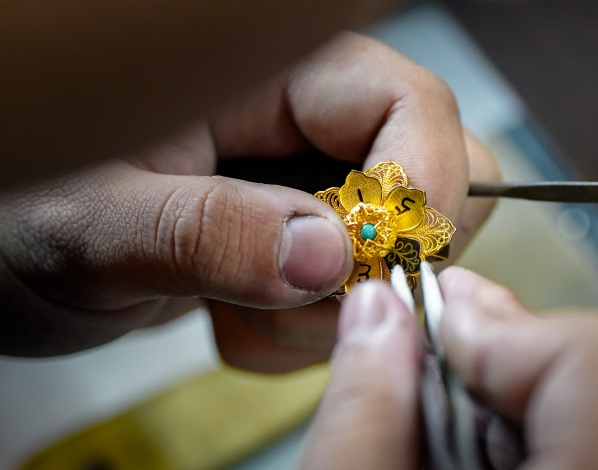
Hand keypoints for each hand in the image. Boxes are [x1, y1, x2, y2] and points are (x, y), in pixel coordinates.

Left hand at [0, 33, 498, 364]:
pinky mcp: (305, 244)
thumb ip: (205, 232)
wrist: (13, 259)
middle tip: (296, 299)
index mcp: (270, 76)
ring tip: (232, 311)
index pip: (409, 103)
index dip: (418, 186)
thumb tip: (327, 256)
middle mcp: (308, 126)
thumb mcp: (94, 225)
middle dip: (378, 263)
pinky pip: (357, 298)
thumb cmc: (22, 216)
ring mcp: (312, 188)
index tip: (374, 268)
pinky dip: (304, 333)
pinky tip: (233, 317)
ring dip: (328, 311)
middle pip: (432, 176)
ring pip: (399, 251)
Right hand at [299, 268, 597, 469]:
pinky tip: (457, 444)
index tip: (432, 336)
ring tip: (429, 421)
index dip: (500, 328)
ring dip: (488, 383)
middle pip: (584, 359)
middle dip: (483, 349)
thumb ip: (361, 415)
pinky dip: (505, 413)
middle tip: (415, 362)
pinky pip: (578, 416)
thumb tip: (378, 307)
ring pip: (579, 386)